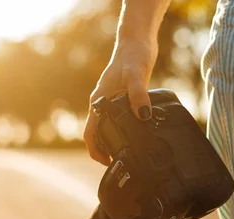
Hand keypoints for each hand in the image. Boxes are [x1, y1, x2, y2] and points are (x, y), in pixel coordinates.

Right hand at [83, 39, 157, 164]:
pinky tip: (135, 134)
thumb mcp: (136, 75)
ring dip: (111, 141)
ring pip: (105, 127)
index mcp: (99, 101)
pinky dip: (121, 130)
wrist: (137, 41)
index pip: (90, 133)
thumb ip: (138, 94)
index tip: (107, 162)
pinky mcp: (120, 98)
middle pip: (96, 133)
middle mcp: (102, 103)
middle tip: (117, 163)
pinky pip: (116, 119)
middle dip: (103, 150)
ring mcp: (110, 100)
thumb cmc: (133, 55)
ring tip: (125, 153)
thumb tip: (143, 115)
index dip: (96, 150)